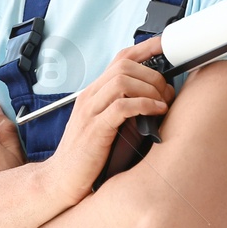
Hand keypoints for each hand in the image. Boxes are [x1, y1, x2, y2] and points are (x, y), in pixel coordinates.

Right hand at [42, 36, 174, 205]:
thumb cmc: (86, 157)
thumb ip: (124, 110)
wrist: (60, 180)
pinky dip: (144, 105)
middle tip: (166, 93)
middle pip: (124, 65)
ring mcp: (90, 112)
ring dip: (150, 89)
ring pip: (123, 81)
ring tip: (162, 105)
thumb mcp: (105, 126)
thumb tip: (157, 100)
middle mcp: (90, 97)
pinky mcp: (94, 130)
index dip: (146, 49)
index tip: (166, 47)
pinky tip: (156, 113)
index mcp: (94, 94)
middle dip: (153, 74)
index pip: (120, 59)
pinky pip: (121, 106)